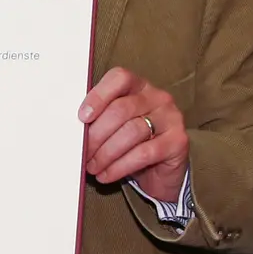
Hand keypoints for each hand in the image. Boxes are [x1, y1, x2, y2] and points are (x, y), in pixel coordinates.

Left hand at [79, 66, 189, 201]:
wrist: (162, 172)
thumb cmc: (132, 144)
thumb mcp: (116, 126)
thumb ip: (100, 118)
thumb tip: (73, 129)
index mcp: (140, 86)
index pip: (119, 78)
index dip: (98, 96)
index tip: (82, 117)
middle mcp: (158, 97)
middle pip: (121, 110)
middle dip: (96, 134)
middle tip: (83, 152)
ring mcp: (171, 118)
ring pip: (131, 132)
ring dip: (106, 153)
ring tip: (93, 166)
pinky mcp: (178, 142)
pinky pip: (144, 153)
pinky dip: (119, 166)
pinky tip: (106, 175)